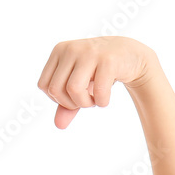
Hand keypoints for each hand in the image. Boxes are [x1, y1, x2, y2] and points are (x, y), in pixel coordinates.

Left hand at [37, 36, 157, 128]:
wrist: (130, 55)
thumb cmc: (98, 72)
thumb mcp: (80, 86)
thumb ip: (66, 105)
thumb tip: (59, 125)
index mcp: (59, 50)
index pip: (44, 85)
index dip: (57, 99)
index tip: (72, 97)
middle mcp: (72, 48)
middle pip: (55, 89)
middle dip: (70, 104)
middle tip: (85, 101)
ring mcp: (90, 52)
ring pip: (73, 90)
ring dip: (85, 104)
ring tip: (94, 100)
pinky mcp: (108, 60)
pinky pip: (98, 91)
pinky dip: (101, 102)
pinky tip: (105, 98)